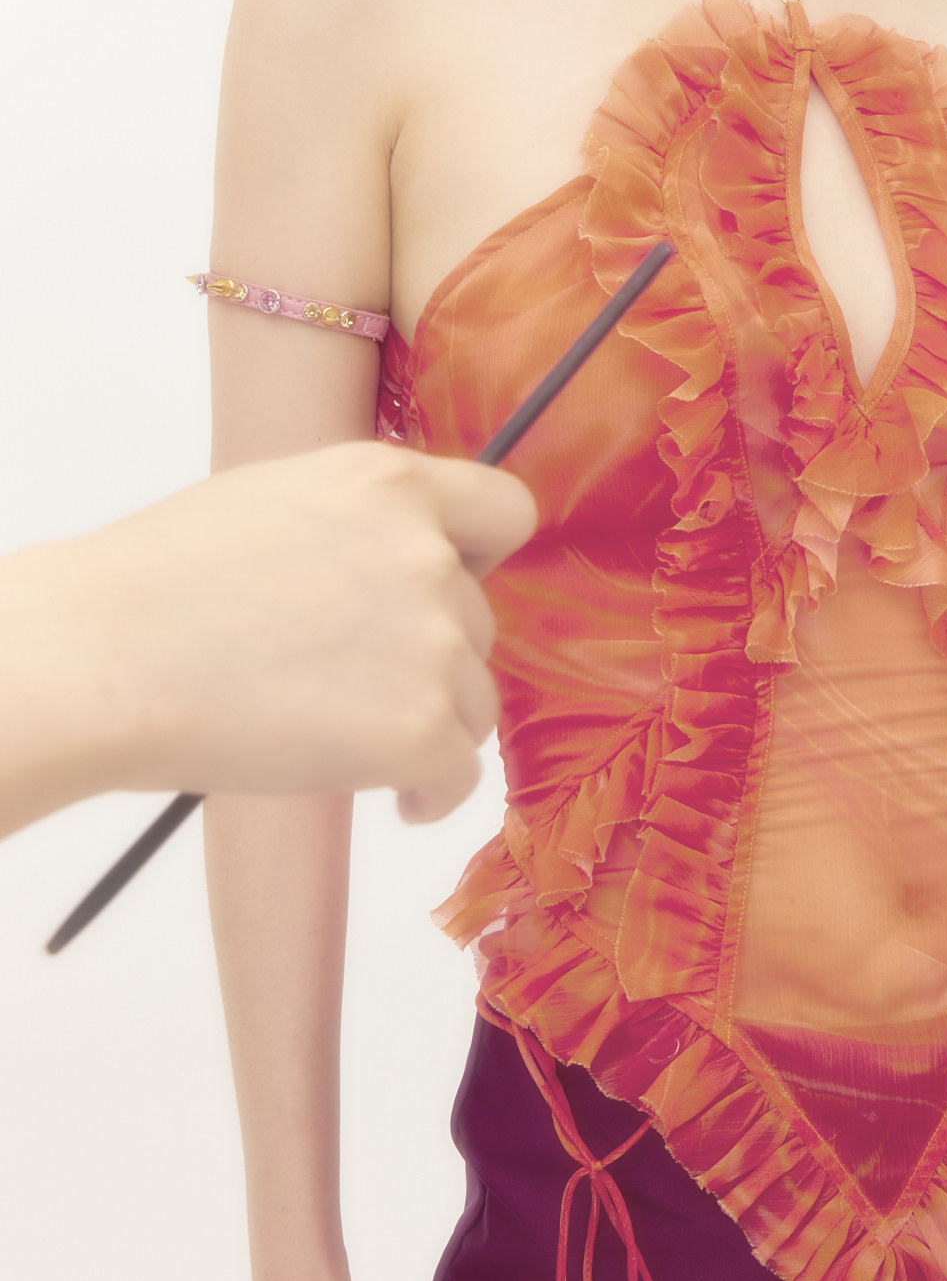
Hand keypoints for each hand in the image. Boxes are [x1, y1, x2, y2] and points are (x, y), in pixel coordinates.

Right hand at [7, 443, 535, 824]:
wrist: (108, 659)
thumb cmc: (160, 585)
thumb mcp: (280, 501)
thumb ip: (360, 524)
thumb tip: (396, 565)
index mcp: (390, 483)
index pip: (503, 512)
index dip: (482, 558)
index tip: (452, 591)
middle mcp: (427, 553)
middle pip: (477, 622)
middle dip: (431, 656)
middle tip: (353, 684)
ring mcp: (431, 641)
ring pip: (474, 700)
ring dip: (429, 725)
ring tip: (353, 742)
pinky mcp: (420, 727)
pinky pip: (460, 774)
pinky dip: (431, 792)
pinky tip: (394, 797)